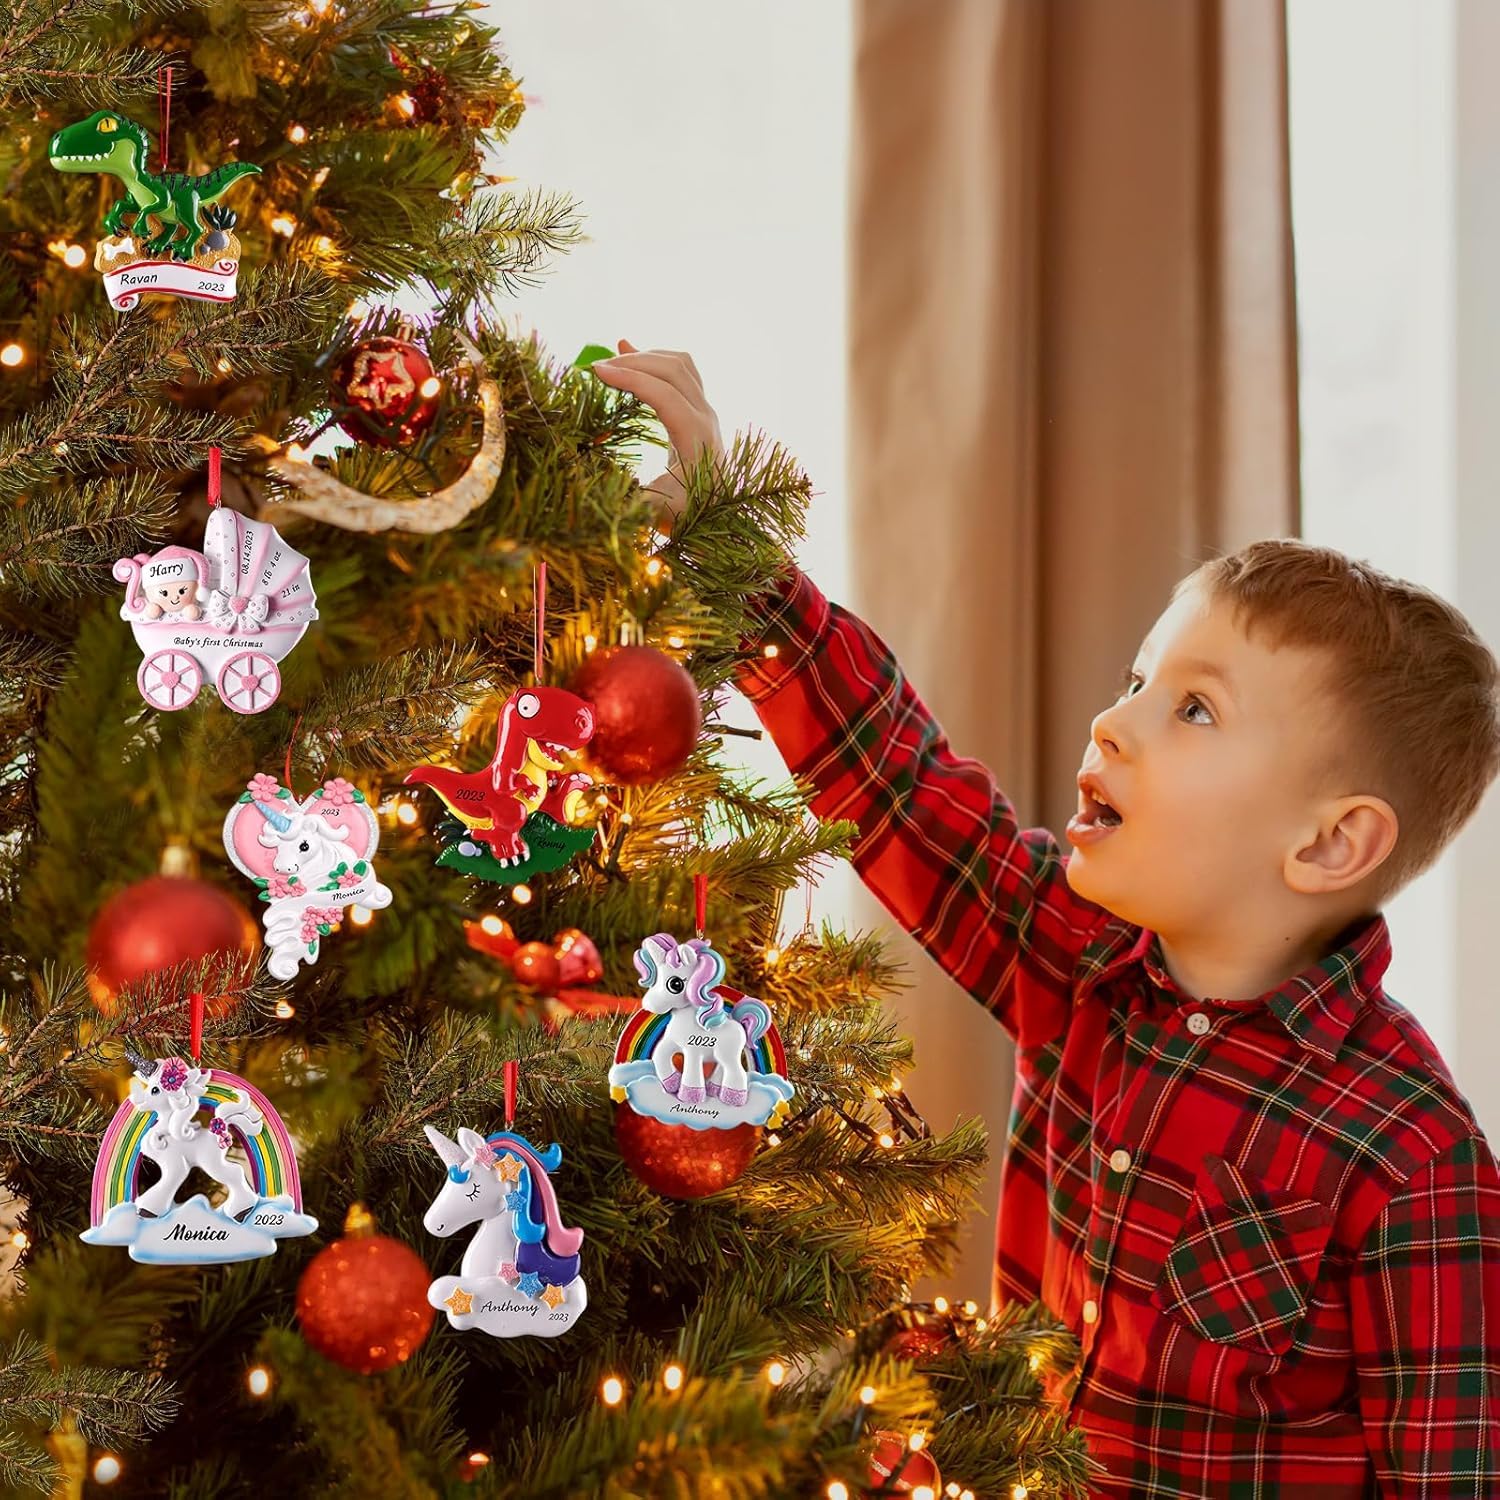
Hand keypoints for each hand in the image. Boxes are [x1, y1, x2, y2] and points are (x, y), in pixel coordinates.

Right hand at [590, 339, 725, 534]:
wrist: (718, 513)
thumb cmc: (687, 513)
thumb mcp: (658, 511)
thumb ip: (633, 499)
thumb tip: (596, 487)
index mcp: (696, 438)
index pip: (664, 394)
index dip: (630, 378)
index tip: (596, 372)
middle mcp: (706, 417)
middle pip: (673, 370)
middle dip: (633, 362)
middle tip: (597, 367)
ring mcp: (705, 410)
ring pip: (680, 365)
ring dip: (646, 357)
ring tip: (612, 361)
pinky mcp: (699, 409)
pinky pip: (681, 372)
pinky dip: (655, 360)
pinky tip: (630, 354)